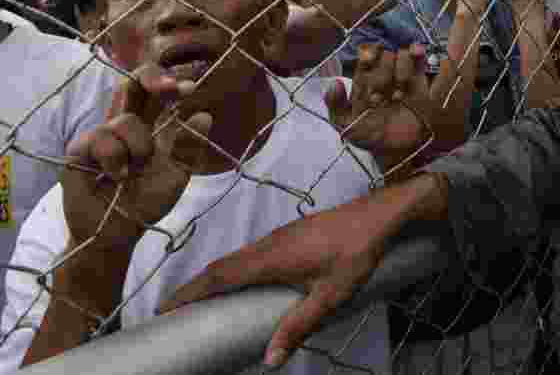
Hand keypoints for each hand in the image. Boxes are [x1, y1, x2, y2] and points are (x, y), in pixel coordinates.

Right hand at [62, 63, 212, 250]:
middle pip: (132, 84)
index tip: (189, 89)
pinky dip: (114, 158)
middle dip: (151, 79)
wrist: (118, 232)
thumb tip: (204, 116)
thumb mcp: (177, 175)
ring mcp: (102, 135)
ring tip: (133, 171)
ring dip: (138, 146)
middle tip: (168, 89)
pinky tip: (116, 175)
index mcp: (152, 127)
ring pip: (123, 119)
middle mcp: (126, 125)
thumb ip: (190, 147)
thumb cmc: (148, 201)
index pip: (157, 93)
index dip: (170, 82)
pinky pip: (99, 138)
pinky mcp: (80, 149)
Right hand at [159, 173, 448, 368]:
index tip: (163, 309)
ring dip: (214, 277)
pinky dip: (234, 269)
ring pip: (237, 258)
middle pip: (221, 266)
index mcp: (270, 258)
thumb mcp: (329, 296)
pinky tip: (241, 283)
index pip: (218, 276)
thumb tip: (269, 360)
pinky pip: (251, 253)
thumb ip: (298, 326)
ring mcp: (279, 236)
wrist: (378, 216)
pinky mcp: (291, 235)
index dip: (188, 293)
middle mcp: (267, 244)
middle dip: (193, 288)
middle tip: (172, 312)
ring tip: (199, 302)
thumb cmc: (355, 254)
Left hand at [328, 44, 432, 170]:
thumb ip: (336, 107)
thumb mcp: (348, 127)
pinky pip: (419, 61)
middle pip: (384, 56)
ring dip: (401, 71)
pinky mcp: (419, 80)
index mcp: (364, 82)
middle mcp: (383, 75)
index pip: (365, 59)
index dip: (367, 57)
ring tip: (399, 95)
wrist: (400, 151)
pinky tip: (417, 52)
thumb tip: (336, 83)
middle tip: (382, 95)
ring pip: (402, 56)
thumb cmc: (372, 138)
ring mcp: (402, 76)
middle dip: (384, 72)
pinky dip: (418, 53)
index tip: (368, 62)